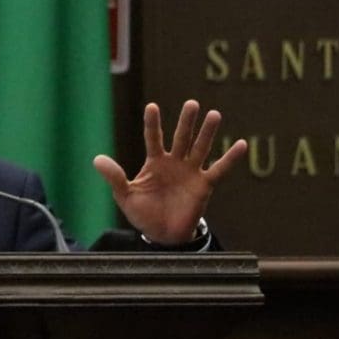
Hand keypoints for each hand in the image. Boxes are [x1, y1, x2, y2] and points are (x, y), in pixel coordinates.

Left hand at [92, 100, 246, 244]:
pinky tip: (242, 144)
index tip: (152, 106)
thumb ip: (114, 177)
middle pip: (181, 137)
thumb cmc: (143, 213)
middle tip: (191, 103)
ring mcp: (191, 172)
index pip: (153, 138)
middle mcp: (174, 162)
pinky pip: (219, 169)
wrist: (162, 235)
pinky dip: (230, 158)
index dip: (153, 123)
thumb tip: (96, 159)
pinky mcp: (204, 185)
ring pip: (200, 148)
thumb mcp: (125, 195)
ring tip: (214, 114)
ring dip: (207, 132)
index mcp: (155, 162)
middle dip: (186, 121)